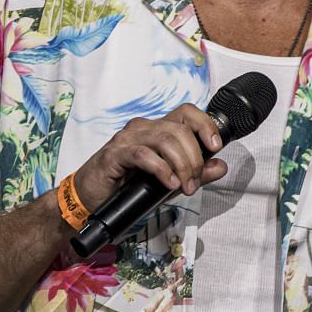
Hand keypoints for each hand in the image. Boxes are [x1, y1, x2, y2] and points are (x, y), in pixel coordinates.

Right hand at [71, 105, 228, 207]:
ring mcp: (127, 138)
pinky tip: (167, 183)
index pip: (186, 112)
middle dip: (194, 159)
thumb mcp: (169, 182)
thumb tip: (220, 166)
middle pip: (180, 130)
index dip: (205, 124)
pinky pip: (144, 155)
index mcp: (156, 129)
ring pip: (165, 140)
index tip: (215, 146)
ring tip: (182, 186)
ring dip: (181, 166)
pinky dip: (161, 170)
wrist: (91, 198)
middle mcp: (143, 128)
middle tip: (193, 183)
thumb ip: (195, 174)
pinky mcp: (115, 153)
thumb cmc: (126, 187)